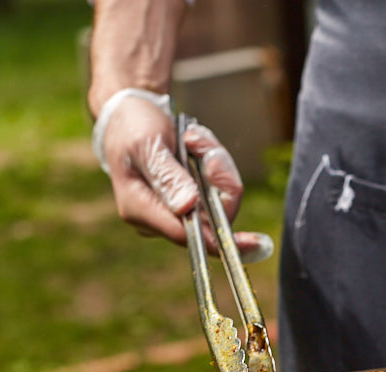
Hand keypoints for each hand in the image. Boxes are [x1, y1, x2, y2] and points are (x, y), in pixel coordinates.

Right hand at [97, 94, 266, 255]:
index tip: (255, 243)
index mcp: (139, 209)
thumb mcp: (146, 144)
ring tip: (195, 139)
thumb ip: (167, 175)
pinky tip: (197, 145)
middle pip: (210, 219)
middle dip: (220, 180)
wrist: (131, 114)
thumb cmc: (133, 127)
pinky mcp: (187, 202)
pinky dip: (214, 165)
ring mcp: (173, 211)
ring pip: (218, 202)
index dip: (221, 238)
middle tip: (207, 148)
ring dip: (216, 167)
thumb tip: (188, 206)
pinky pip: (217, 191)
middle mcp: (157, 218)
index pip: (186, 235)